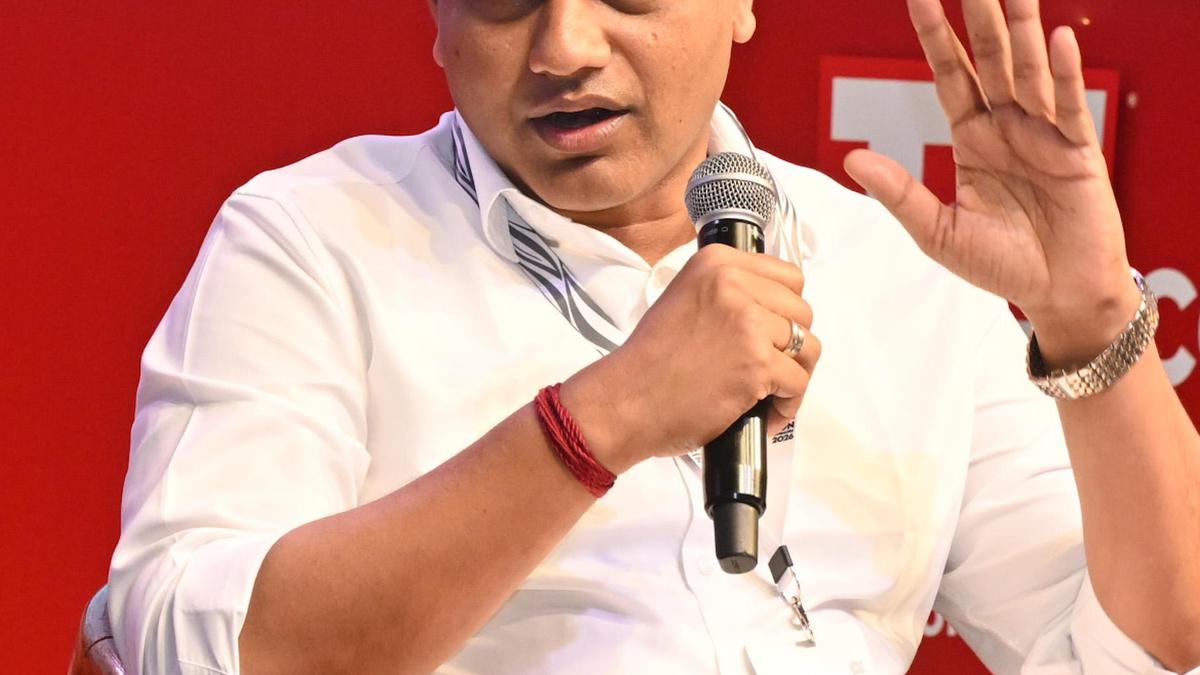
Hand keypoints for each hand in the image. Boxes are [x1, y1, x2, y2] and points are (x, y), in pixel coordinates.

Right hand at [562, 244, 821, 472]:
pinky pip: (798, 382)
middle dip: (791, 343)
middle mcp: (734, 284)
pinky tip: (765, 414)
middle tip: (769, 367)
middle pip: (801, 311)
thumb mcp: (684, 299)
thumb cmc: (650, 361)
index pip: (788, 275)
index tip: (771, 331)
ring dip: (793, 374)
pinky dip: (787, 405)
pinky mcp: (756, 363)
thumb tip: (773, 308)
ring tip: (770, 394)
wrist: (625, 401)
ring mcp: (748, 323)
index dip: (784, 309)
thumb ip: (726, 292)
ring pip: (807, 347)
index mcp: (716, 262)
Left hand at [843, 0, 1140, 366]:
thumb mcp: (937, 231)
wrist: (1056, 294)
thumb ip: (900, 193)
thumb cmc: (1001, 265)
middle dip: (979, 17)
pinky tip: (1057, 40)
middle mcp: (1009, 127)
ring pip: (1030, 72)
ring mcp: (1045, 135)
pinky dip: (1065, 75)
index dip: (936, 38)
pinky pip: (1070, 107)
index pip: (951, 76)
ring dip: (1022, 30)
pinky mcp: (1078, 153)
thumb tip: (853, 158)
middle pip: (991, 60)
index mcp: (973, 139)